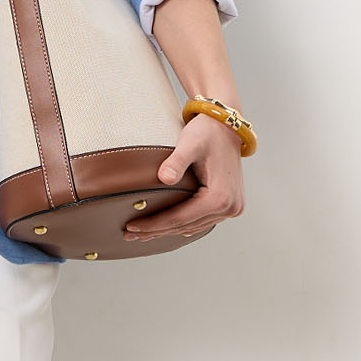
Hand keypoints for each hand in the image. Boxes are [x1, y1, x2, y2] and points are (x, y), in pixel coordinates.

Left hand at [121, 113, 245, 245]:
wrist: (227, 127)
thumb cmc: (208, 132)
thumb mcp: (190, 143)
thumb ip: (177, 161)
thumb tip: (164, 179)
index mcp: (219, 197)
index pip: (179, 218)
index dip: (153, 224)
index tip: (131, 227)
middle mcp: (229, 207)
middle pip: (184, 226)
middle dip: (155, 231)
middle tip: (129, 234)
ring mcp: (231, 208)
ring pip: (192, 227)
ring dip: (167, 230)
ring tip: (142, 233)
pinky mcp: (229, 205)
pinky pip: (201, 221)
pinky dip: (182, 224)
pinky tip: (165, 227)